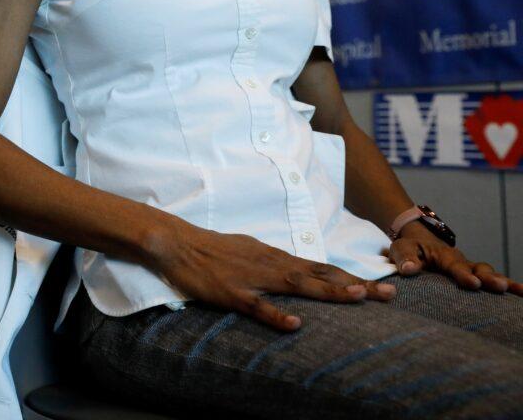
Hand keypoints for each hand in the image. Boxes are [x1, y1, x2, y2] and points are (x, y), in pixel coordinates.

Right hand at [149, 220, 396, 332]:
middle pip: (320, 275)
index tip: (381, 285)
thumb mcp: (251, 250)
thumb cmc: (213, 248)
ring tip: (357, 297)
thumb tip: (299, 271)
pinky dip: (277, 315)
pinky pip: (258, 306)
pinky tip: (295, 324)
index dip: (351, 277)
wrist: (178, 242)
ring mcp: (253, 278)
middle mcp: (272, 264)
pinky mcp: (233, 293)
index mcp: (276, 256)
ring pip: (297, 285)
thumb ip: (276, 262)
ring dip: (328, 291)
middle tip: (388, 294)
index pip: (321, 268)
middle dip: (355, 285)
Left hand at [386, 223, 522, 294]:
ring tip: (518, 291)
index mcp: (444, 256)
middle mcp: (463, 261)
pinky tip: (522, 294)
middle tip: (499, 286)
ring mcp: (471, 270)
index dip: (464, 275)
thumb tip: (409, 270)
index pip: (455, 266)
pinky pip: (494, 281)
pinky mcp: (475, 277)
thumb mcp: (401, 249)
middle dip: (489, 278)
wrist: (421, 243)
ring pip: (489, 274)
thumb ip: (404, 259)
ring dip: (503, 282)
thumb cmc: (410, 249)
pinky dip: (510, 287)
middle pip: (479, 269)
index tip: (473, 283)